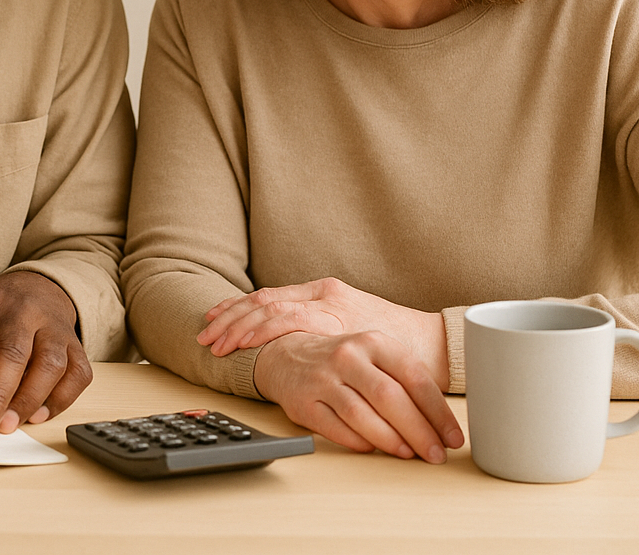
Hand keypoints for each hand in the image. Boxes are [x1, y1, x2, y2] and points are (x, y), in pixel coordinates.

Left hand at [0, 270, 90, 441]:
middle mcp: (23, 310)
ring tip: (7, 426)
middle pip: (12, 352)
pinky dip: (60, 399)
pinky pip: (77, 374)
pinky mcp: (76, 344)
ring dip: (28, 400)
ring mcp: (54, 326)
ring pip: (50, 363)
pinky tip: (37, 415)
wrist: (38, 287)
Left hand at [199, 277, 449, 389]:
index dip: (238, 309)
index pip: (270, 298)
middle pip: (264, 301)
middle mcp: (323, 294)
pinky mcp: (340, 320)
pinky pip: (293, 323)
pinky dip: (265, 332)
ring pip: (272, 309)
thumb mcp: (352, 329)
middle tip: (205, 338)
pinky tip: (247, 344)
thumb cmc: (394, 343)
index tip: (213, 321)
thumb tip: (287, 346)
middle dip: (231, 320)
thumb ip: (322, 331)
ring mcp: (331, 305)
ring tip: (219, 345)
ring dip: (241, 327)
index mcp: (324, 293)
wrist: (433, 345)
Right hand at [254, 331, 462, 462]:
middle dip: (419, 431)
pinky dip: (359, 443)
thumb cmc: (343, 361)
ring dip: (391, 440)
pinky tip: (375, 450)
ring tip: (409, 454)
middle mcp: (347, 356)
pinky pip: (336, 430)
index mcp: (373, 341)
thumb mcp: (376, 356)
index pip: (413, 376)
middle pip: (389, 397)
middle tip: (436, 454)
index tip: (453, 437)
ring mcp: (323, 379)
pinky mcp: (304, 403)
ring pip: (362, 415)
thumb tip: (440, 423)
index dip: (438, 411)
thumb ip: (405, 380)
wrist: (286, 356)